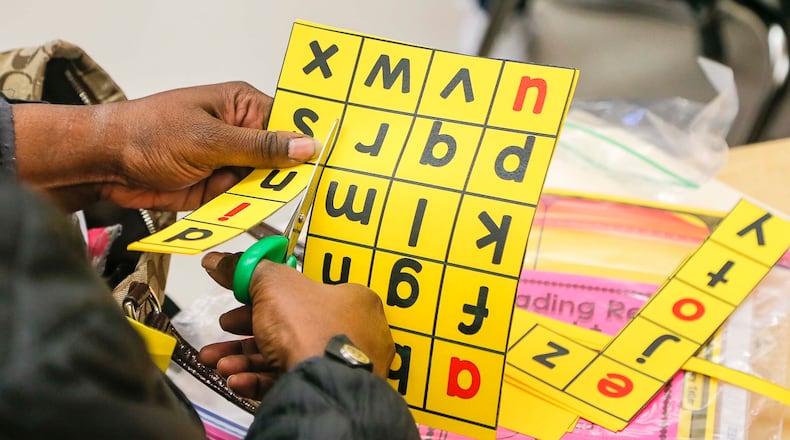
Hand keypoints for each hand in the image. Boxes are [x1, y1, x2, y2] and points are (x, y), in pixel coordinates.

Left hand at [14, 82, 320, 211]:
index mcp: (242, 106)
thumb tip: (304, 145)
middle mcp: (240, 134)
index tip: (326, 165)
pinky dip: (244, 214)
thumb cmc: (147, 133)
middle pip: (280, 160)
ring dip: (265, 200)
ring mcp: (228, 163)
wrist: (103, 163)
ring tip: (276, 213)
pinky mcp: (216, 189)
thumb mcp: (210, 139)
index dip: (306, 145)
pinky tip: (250, 221)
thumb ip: (260, 147)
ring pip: (264, 186)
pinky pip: (242, 204)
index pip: (288, 125)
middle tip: (307, 197)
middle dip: (288, 179)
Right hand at [198, 252, 394, 399]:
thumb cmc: (305, 326)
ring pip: (282, 357)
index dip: (267, 293)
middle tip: (224, 328)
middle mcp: (351, 333)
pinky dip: (256, 379)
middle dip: (246, 329)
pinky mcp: (322, 392)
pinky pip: (286, 381)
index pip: (306, 292)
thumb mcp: (272, 285)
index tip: (239, 297)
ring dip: (243, 358)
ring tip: (216, 361)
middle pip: (289, 326)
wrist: (321, 386)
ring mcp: (337, 367)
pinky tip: (234, 379)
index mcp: (352, 301)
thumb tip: (214, 260)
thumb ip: (244, 270)